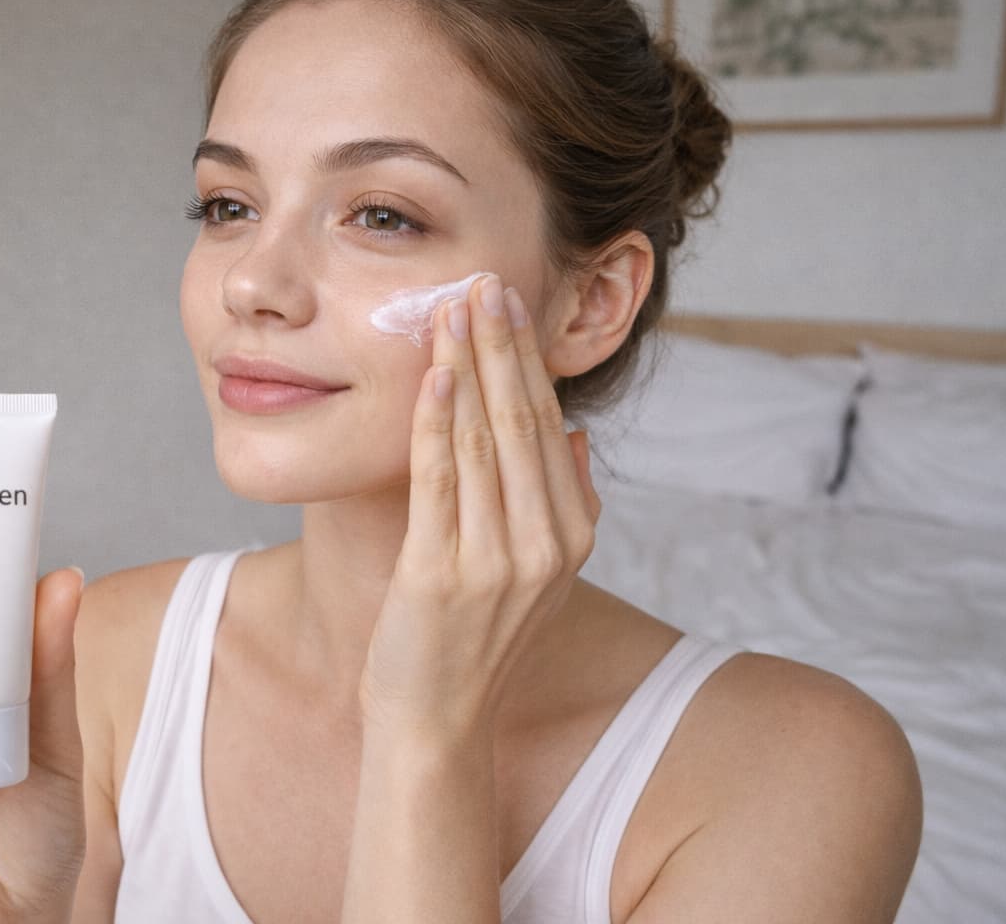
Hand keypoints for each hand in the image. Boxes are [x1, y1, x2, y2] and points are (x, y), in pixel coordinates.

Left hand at [358, 271, 599, 745]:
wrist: (437, 723)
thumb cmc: (477, 643)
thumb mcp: (538, 577)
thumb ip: (563, 505)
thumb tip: (572, 433)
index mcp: (571, 538)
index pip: (548, 427)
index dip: (527, 360)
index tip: (510, 305)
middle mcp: (543, 546)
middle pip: (522, 421)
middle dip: (501, 345)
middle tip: (485, 281)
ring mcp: (494, 562)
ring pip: (484, 440)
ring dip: (467, 366)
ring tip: (454, 306)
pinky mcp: (441, 575)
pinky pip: (440, 481)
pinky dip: (436, 422)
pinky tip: (433, 375)